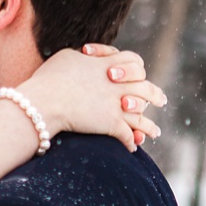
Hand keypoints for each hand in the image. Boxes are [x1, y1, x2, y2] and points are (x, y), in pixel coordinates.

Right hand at [18, 45, 166, 148]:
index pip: (134, 61)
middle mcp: (118, 85)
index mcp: (109, 66)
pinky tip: (133, 149)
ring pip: (142, 116)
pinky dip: (132, 143)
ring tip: (155, 132)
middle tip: (161, 100)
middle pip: (146, 87)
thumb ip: (83, 57)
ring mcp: (117, 105)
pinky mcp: (112, 124)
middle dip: (154, 94)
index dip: (135, 67)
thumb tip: (87, 56)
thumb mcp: (68, 57)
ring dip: (149, 126)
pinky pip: (128, 136)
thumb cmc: (50, 78)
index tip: (139, 73)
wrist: (45, 101)